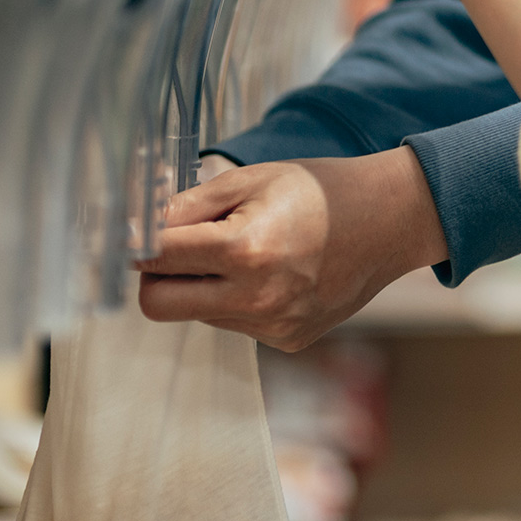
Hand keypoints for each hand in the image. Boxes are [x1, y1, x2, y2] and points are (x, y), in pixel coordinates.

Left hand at [137, 151, 448, 349]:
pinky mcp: (287, 340)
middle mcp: (256, 297)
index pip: (152, 258)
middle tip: (177, 246)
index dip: (134, 240)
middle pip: (157, 305)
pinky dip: (237, 299)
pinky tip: (274, 273)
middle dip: (155, 275)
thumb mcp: (249, 180)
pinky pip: (234, 323)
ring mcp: (273, 325)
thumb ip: (184, 207)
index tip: (129, 232)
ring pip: (197, 313)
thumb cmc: (319, 191)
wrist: (391, 220)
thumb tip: (130, 229)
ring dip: (203, 285)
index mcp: (244, 249)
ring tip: (248, 251)